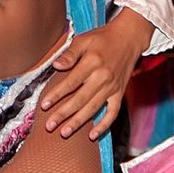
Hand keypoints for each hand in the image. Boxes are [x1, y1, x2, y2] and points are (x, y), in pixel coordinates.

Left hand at [42, 9, 153, 139]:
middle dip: (64, 114)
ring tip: (64, 132)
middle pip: (80, 99)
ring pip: (94, 108)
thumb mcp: (84, 40)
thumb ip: (70, 54)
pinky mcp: (120, 93)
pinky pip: (113, 113)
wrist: (129, 37)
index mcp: (92, 63)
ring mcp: (112, 87)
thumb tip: (56, 66)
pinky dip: (104, 125)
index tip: (44, 105)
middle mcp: (103, 77)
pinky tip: (92, 135)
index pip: (71, 82)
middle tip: (50, 126)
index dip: (56, 95)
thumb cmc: (103, 38)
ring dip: (79, 122)